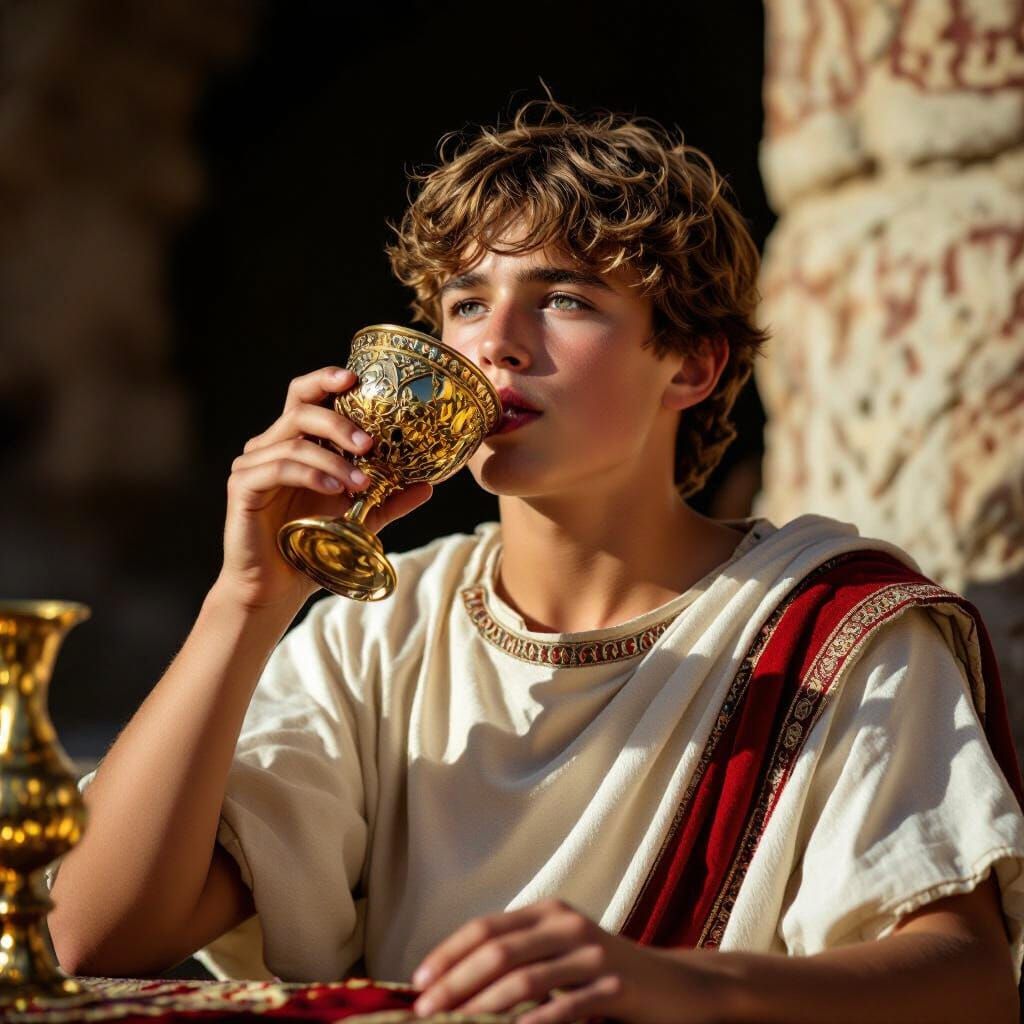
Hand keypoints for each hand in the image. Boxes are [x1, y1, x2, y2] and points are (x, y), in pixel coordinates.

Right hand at [216, 365, 432, 610]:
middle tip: (370, 444)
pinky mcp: (243, 486)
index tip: (357, 379)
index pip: (308, 396)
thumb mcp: (360, 520)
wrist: (277, 588)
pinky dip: (310, 474)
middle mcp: (271, 445)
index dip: (327, 379)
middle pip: (302, 408)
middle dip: (340, 421)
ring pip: (295, 440)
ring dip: (333, 459)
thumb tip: (428, 486)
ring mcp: (253, 464)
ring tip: (361, 484)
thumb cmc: (312, 548)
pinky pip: (278, 467)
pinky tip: (334, 490)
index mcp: (296, 443)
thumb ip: (389, 500)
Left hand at [409, 898, 718, 1023]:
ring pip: (523, 979)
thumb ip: (519, 958)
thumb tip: (456, 983)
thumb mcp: (560, 954)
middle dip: (454, 983)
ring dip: (481, 1006)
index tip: (417, 983)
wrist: (675, 988)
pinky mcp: (613, 986)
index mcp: (547, 911)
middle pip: (497, 951)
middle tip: (424, 1012)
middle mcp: (566, 923)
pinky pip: (563, 1008)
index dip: (447, 954)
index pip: (484, 928)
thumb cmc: (605, 976)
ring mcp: (590, 954)